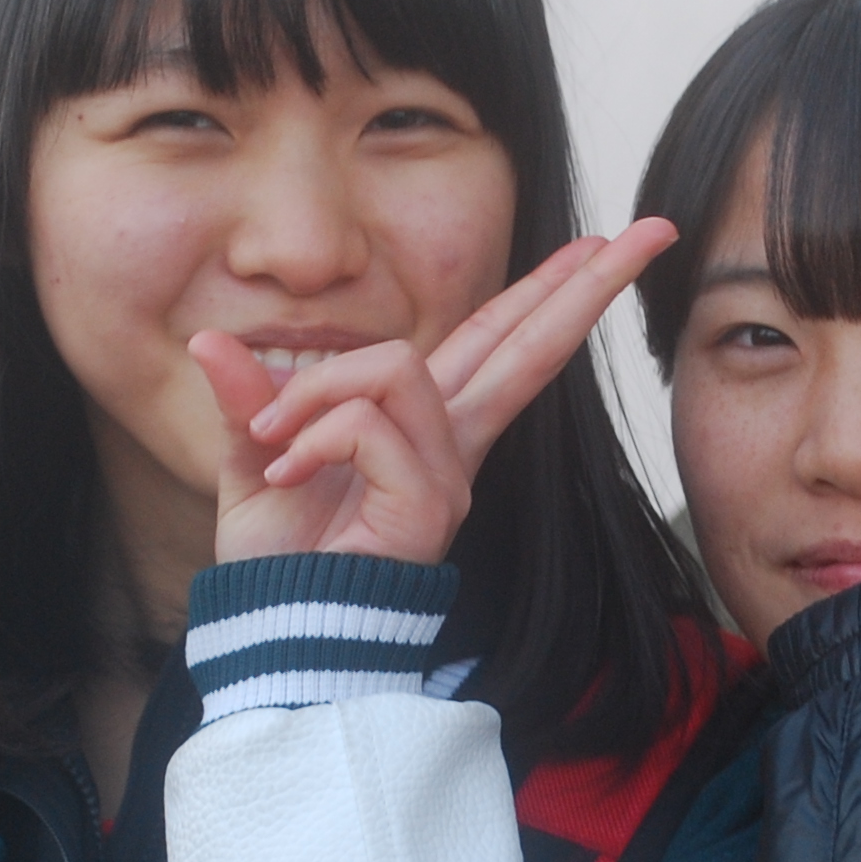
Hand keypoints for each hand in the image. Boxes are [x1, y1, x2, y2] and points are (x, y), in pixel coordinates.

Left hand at [188, 218, 679, 565]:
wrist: (273, 631)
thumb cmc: (279, 564)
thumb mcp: (254, 459)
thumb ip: (250, 397)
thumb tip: (208, 342)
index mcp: (422, 428)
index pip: (496, 342)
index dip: (548, 291)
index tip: (603, 242)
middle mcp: (451, 448)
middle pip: (526, 346)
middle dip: (584, 286)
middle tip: (653, 231)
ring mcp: (447, 477)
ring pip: (399, 366)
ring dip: (319, 388)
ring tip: (274, 435)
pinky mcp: (429, 505)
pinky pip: (369, 423)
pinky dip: (315, 432)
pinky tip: (287, 467)